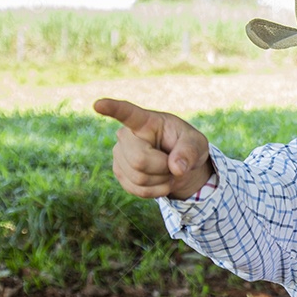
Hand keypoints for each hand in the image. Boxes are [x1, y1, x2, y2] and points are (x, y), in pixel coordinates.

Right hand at [94, 98, 212, 199]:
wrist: (179, 164)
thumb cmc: (187, 146)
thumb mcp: (197, 144)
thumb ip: (190, 151)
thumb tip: (176, 168)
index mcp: (145, 121)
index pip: (127, 113)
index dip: (112, 109)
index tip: (98, 104)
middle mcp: (126, 136)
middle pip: (139, 160)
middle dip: (163, 168)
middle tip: (173, 164)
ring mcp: (119, 155)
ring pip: (138, 178)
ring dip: (161, 181)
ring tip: (167, 170)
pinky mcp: (120, 173)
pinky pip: (138, 190)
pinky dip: (156, 191)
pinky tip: (161, 181)